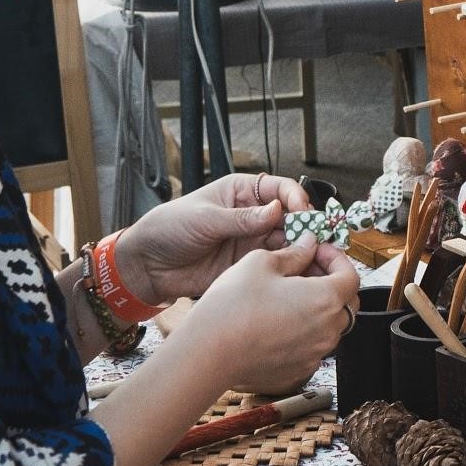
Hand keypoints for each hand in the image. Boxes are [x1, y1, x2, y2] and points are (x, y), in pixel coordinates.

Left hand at [114, 174, 314, 301]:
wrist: (148, 265)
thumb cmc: (169, 229)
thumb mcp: (205, 218)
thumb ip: (241, 218)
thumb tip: (277, 210)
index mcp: (240, 193)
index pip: (279, 190)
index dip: (295, 199)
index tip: (303, 212)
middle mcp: (251, 216)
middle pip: (290, 218)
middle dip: (305, 227)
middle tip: (317, 239)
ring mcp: (250, 242)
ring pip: (287, 244)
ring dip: (301, 250)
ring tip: (312, 259)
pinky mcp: (247, 266)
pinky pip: (274, 266)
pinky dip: (288, 270)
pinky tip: (297, 275)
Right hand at [183, 238, 361, 396]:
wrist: (207, 353)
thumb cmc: (232, 306)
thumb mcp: (261, 262)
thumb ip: (294, 252)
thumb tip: (308, 245)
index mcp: (325, 300)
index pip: (351, 275)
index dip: (336, 258)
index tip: (317, 250)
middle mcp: (327, 331)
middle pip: (345, 302)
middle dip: (331, 282)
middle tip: (306, 268)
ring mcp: (314, 355)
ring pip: (329, 326)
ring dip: (318, 307)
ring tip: (288, 293)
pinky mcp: (298, 371)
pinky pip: (312, 346)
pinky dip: (304, 330)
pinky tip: (278, 319)